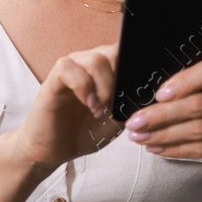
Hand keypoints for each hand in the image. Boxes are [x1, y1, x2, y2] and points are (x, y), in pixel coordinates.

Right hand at [13, 43, 123, 169]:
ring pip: (95, 59)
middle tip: (113, 106)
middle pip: (113, 52)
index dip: (134, 67)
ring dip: (103, 87)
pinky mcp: (53, 78)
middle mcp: (87, 64)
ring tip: (98, 110)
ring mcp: (70, 69)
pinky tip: (87, 104)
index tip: (133, 94)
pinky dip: (83, 87)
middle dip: (119, 81)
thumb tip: (148, 89)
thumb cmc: (83, 132)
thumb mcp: (117, 119)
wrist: (54, 150)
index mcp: (105, 71)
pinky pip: (68, 68)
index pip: (125, 52)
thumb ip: (130, 101)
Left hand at [123, 57, 201, 173]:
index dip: (186, 81)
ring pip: (197, 132)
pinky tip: (156, 147)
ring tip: (138, 136)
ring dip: (162, 135)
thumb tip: (161, 92)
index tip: (160, 93)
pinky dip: (175, 149)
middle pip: (198, 107)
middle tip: (134, 121)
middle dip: (160, 115)